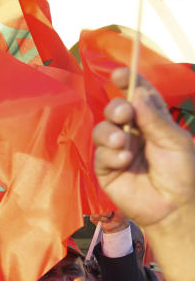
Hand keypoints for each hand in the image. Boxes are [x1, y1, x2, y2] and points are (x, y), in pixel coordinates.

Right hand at [93, 68, 194, 233]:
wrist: (173, 206)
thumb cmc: (181, 172)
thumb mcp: (174, 140)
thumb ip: (154, 117)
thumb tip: (138, 93)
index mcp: (152, 122)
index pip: (138, 97)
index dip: (129, 83)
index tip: (120, 74)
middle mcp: (132, 132)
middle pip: (114, 110)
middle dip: (116, 108)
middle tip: (124, 114)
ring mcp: (117, 150)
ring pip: (102, 129)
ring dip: (110, 133)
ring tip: (123, 144)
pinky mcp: (105, 168)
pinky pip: (99, 153)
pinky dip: (110, 154)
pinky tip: (123, 162)